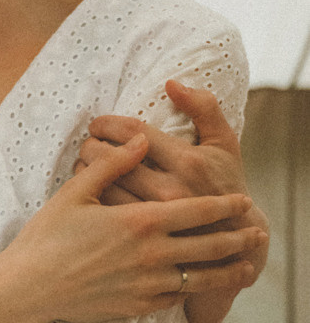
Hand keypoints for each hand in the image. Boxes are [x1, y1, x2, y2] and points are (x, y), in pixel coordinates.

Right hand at [2, 133, 265, 322]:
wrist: (29, 287)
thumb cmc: (48, 235)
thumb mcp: (76, 192)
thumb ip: (114, 164)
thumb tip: (142, 140)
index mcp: (139, 221)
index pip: (196, 211)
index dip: (224, 206)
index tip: (243, 200)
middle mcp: (151, 255)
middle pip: (209, 247)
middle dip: (238, 239)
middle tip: (257, 233)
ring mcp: (148, 285)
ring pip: (201, 278)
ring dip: (228, 270)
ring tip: (246, 265)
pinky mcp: (139, 306)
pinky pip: (177, 297)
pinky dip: (194, 290)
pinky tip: (200, 284)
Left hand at [80, 80, 268, 280]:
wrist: (235, 238)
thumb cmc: (226, 182)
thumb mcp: (224, 142)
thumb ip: (203, 107)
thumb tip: (171, 83)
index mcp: (188, 162)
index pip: (132, 131)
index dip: (107, 123)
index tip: (98, 124)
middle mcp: (170, 190)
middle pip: (110, 159)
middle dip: (90, 145)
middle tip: (88, 142)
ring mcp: (155, 216)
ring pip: (102, 186)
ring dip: (85, 169)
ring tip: (86, 162)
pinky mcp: (144, 236)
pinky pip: (105, 210)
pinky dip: (92, 194)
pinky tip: (92, 187)